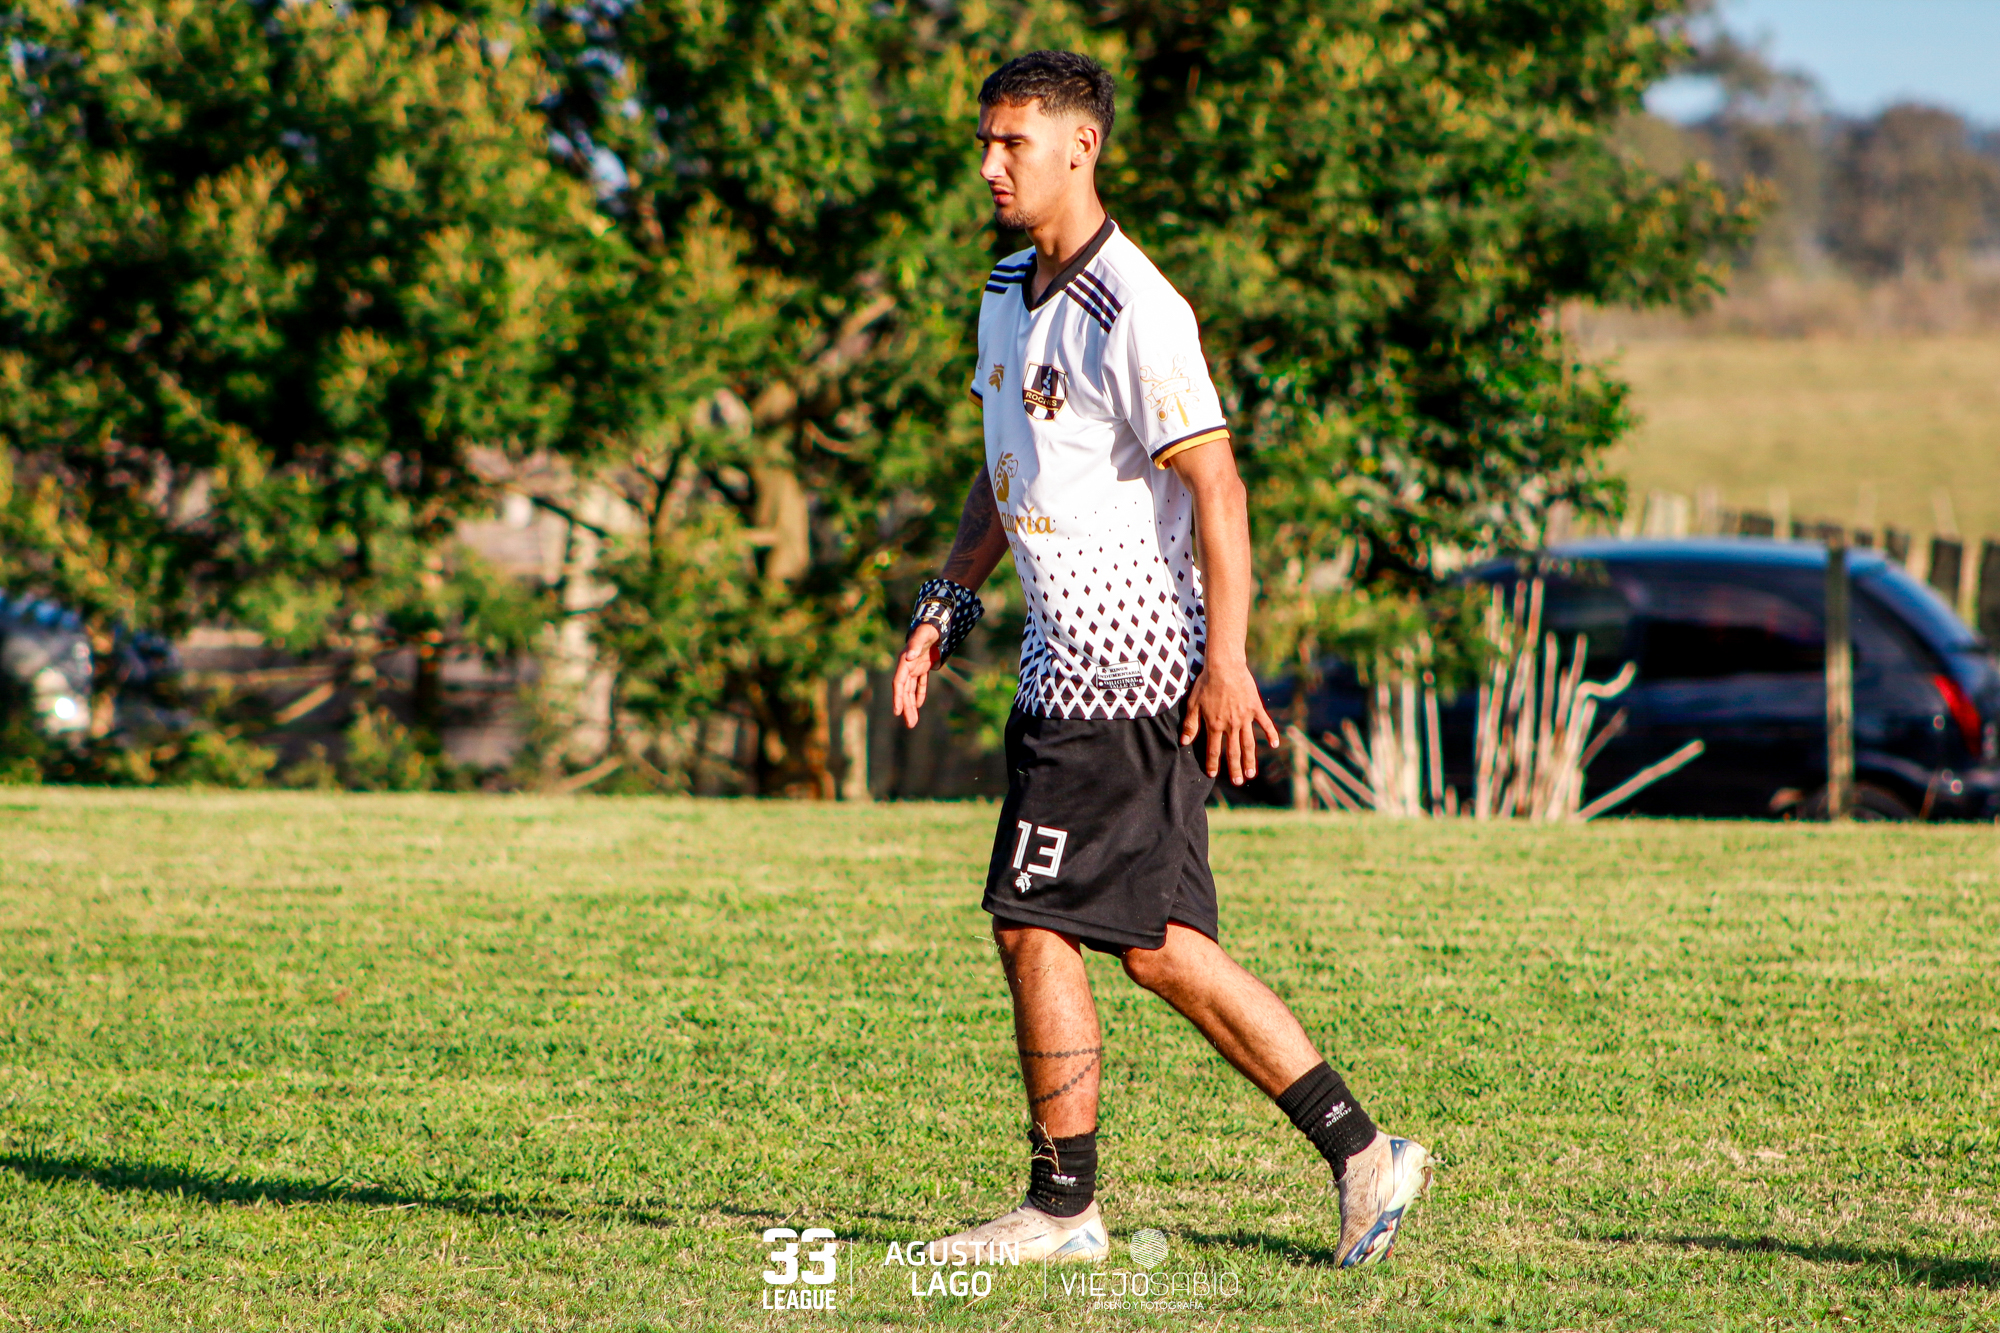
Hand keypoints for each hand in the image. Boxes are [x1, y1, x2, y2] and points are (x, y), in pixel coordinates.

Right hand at [891, 624, 942, 728]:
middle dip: (906, 708)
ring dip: (912, 705)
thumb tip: (908, 656)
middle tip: (910, 725)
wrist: (935, 623)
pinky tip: (919, 706)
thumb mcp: (923, 635)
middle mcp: (907, 666)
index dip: (898, 697)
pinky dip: (919, 694)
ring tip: (913, 722)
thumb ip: (915, 644)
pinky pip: (920, 684)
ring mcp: (914, 667)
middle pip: (905, 691)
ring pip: (911, 690)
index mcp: (904, 662)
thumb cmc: (928, 629)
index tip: (897, 712)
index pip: (898, 683)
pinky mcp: (922, 667)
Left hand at [1179, 659, 1280, 784]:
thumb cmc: (1206, 684)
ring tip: (1251, 773)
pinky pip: (1265, 724)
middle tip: (1238, 782)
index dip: (1212, 763)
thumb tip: (1184, 743)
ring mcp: (1245, 717)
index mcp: (1215, 725)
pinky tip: (1275, 745)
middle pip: (1233, 751)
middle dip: (1234, 768)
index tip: (1212, 775)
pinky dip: (1271, 734)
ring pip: (1249, 743)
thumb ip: (1190, 725)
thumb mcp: (1193, 704)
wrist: (1224, 666)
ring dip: (1250, 759)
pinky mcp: (1255, 708)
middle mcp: (1231, 725)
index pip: (1213, 750)